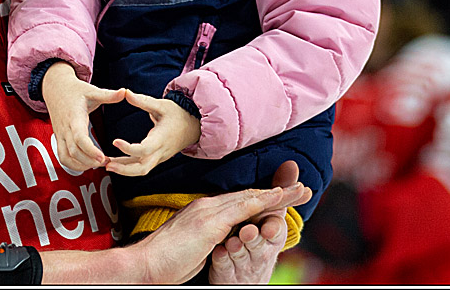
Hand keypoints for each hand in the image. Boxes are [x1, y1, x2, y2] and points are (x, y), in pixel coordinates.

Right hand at [42, 62, 124, 170]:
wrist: (55, 89)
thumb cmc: (75, 90)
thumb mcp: (92, 90)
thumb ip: (108, 95)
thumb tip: (125, 92)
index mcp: (74, 117)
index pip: (79, 138)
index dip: (90, 150)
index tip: (102, 157)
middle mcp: (65, 128)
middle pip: (74, 151)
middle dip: (89, 161)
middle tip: (106, 162)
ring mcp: (60, 135)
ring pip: (65, 157)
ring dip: (81, 165)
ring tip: (98, 164)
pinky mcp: (59, 138)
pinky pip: (62, 156)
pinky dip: (72, 164)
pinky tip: (86, 164)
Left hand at [105, 89, 200, 176]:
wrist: (194, 126)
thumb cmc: (178, 114)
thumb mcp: (161, 104)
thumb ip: (143, 100)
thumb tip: (125, 92)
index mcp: (161, 138)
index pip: (144, 150)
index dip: (129, 148)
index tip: (114, 141)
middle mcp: (161, 152)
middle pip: (142, 168)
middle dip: (124, 169)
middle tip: (107, 165)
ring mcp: (159, 157)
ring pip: (141, 170)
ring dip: (124, 170)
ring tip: (106, 165)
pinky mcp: (157, 159)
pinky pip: (142, 166)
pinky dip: (128, 167)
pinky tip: (114, 163)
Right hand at [131, 181, 311, 283]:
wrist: (146, 263)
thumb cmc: (167, 259)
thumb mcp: (196, 244)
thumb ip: (211, 236)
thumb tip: (225, 238)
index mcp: (205, 211)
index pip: (241, 201)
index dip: (265, 197)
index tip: (286, 194)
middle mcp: (208, 206)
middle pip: (250, 195)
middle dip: (278, 192)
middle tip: (303, 187)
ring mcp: (208, 212)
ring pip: (250, 199)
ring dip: (277, 195)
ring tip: (300, 190)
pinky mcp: (209, 224)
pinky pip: (241, 210)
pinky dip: (261, 203)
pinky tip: (277, 199)